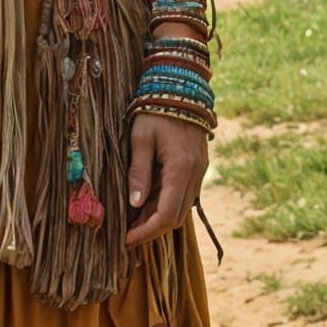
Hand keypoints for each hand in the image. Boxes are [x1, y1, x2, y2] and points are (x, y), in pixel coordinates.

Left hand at [125, 113, 209, 246]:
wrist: (180, 87)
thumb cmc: (155, 110)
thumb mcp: (141, 138)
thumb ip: (139, 172)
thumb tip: (135, 205)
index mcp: (181, 169)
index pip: (167, 215)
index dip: (147, 231)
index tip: (127, 239)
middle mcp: (195, 175)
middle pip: (177, 217)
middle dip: (152, 228)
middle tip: (127, 232)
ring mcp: (199, 171)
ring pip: (181, 207)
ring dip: (159, 216)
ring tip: (133, 218)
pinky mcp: (198, 166)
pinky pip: (184, 194)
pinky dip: (166, 202)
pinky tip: (147, 199)